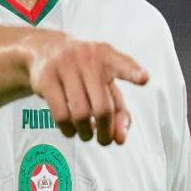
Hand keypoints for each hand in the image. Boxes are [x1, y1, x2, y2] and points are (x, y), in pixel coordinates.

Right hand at [25, 32, 148, 144]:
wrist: (46, 51)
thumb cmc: (84, 72)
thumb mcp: (105, 84)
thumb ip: (119, 110)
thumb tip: (120, 139)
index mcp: (107, 56)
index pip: (122, 64)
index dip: (133, 72)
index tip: (144, 78)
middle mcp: (87, 58)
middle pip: (102, 107)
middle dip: (105, 130)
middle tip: (104, 140)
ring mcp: (65, 66)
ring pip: (81, 114)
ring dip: (86, 133)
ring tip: (87, 134)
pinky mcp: (46, 78)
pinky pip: (60, 114)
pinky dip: (68, 130)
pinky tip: (71, 130)